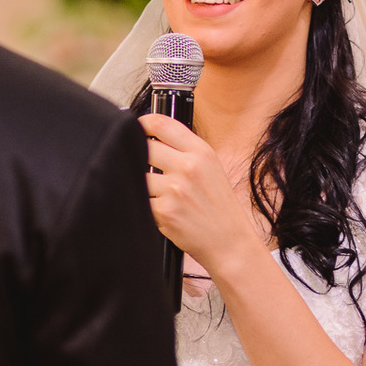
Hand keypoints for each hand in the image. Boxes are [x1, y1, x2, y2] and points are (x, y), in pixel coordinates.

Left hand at [139, 113, 258, 271]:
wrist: (230, 243)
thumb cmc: (219, 208)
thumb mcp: (211, 168)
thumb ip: (184, 151)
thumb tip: (152, 138)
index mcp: (201, 152)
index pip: (161, 124)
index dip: (142, 123)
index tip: (136, 129)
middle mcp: (188, 167)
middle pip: (143, 147)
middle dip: (138, 156)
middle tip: (146, 168)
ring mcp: (175, 189)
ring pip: (138, 175)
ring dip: (142, 185)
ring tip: (160, 196)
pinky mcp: (164, 211)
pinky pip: (139, 199)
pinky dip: (145, 205)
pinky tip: (161, 211)